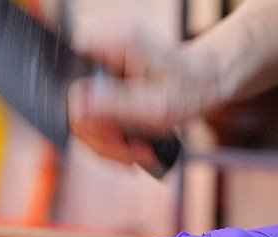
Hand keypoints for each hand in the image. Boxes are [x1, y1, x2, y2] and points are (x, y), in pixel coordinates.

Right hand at [67, 23, 222, 168]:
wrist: (208, 83)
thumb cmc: (192, 90)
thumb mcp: (156, 107)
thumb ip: (114, 107)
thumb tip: (75, 110)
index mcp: (115, 41)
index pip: (69, 74)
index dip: (80, 113)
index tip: (111, 136)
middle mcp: (104, 44)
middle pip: (74, 99)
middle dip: (100, 136)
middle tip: (129, 155)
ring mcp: (104, 61)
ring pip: (82, 111)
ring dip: (107, 141)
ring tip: (136, 154)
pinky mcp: (106, 77)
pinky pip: (93, 111)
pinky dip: (110, 134)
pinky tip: (131, 146)